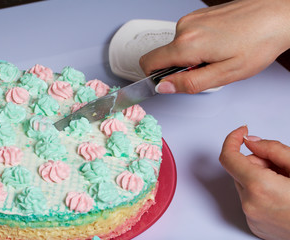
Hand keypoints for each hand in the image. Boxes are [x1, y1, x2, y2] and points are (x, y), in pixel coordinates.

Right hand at [140, 0, 289, 93]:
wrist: (278, 14)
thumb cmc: (258, 42)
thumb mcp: (224, 74)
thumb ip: (190, 83)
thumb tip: (164, 87)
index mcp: (187, 44)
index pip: (148, 63)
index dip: (156, 78)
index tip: (173, 83)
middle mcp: (184, 28)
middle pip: (164, 56)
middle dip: (181, 69)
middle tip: (208, 68)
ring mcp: (191, 19)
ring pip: (177, 48)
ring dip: (192, 57)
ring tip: (218, 55)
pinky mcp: (198, 15)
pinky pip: (187, 37)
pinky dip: (198, 46)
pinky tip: (219, 45)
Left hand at [219, 125, 289, 239]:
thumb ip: (272, 149)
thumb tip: (251, 142)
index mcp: (260, 188)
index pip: (229, 157)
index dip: (233, 140)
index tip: (241, 132)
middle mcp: (250, 205)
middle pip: (239, 170)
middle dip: (258, 163)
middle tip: (282, 169)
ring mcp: (252, 218)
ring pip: (244, 185)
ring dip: (259, 179)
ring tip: (285, 186)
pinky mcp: (255, 226)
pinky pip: (249, 201)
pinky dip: (261, 195)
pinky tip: (282, 198)